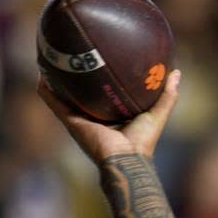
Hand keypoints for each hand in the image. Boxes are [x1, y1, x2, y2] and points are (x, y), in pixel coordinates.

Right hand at [37, 69, 180, 163]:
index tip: (102, 62)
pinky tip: (42, 76)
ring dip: (57, 82)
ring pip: (65, 98)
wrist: (126, 160)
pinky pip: (55, 104)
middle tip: (75, 57)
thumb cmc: (143, 141)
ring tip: (52, 62)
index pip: (106, 95)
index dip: (103, 81)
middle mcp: (95, 118)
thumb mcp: (158, 114)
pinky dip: (47, 92)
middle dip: (78, 79)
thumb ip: (167, 95)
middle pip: (84, 95)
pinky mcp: (72, 123)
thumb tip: (176, 72)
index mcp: (114, 116)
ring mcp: (81, 120)